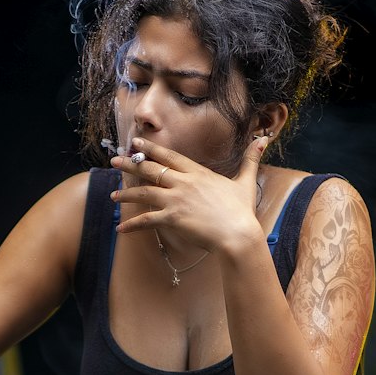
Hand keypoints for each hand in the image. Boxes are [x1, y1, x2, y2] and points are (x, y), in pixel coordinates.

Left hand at [111, 135, 266, 255]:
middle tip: (114, 160)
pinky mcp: (172, 218)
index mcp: (198, 173)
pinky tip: (121, 228)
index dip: (151, 149)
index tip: (136, 143)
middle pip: (151, 169)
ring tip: (112, 195)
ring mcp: (176, 200)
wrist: (237, 234)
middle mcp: (183, 183)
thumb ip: (250, 160)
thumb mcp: (245, 182)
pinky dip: (132, 225)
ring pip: (144, 193)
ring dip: (126, 193)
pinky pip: (146, 220)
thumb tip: (263, 140)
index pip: (170, 157)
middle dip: (131, 164)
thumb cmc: (241, 211)